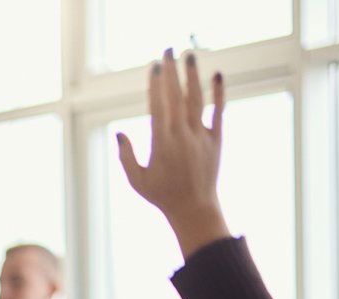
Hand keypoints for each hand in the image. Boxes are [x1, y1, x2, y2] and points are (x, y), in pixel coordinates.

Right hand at [116, 49, 231, 260]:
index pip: (158, 106)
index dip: (155, 85)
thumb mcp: (137, 180)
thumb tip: (119, 134)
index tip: (153, 67)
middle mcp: (182, 135)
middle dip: (171, 72)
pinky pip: (219, 111)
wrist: (194, 208)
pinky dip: (219, 92)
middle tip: (168, 50)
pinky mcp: (216, 138)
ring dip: (192, 75)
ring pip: (197, 99)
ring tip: (189, 55)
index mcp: (161, 143)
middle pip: (176, 96)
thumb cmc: (162, 195)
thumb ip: (126, 156)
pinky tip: (217, 74)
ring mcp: (200, 135)